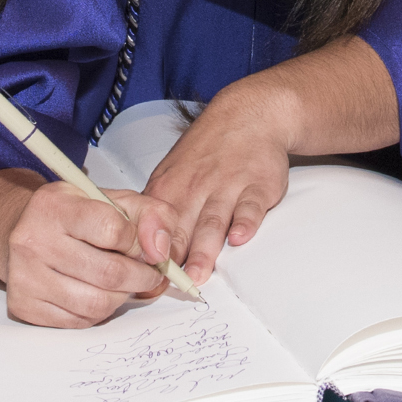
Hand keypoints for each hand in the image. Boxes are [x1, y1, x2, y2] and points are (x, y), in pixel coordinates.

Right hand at [0, 168, 182, 327]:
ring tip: (123, 284)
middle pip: (109, 273)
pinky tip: (96, 293)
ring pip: (97, 303)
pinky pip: (78, 321)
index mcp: (55, 206)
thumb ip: (150, 215)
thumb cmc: (73, 216)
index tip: (140, 245)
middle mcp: (33, 240)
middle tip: (148, 274)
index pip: (114, 230)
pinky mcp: (23, 305)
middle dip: (141, 278)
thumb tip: (161, 251)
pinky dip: (98, 312)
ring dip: (121, 297)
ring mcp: (25, 276)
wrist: (22, 232)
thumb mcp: (112, 200)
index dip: (138, 242)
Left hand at [144, 37, 398, 283]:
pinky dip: (246, 222)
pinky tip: (240, 238)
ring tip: (200, 273)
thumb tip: (144, 254)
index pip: (153, 225)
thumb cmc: (207, 153)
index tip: (145, 277)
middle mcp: (195, 188)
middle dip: (174, 258)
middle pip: (181, 227)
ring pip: (213, 221)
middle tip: (169, 285)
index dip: (148, 254)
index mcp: (169, 188)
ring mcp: (227, 186)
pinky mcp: (257, 186)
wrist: (248, 116)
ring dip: (205, 248)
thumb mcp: (172, 175)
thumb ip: (161, 214)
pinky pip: (250, 206)